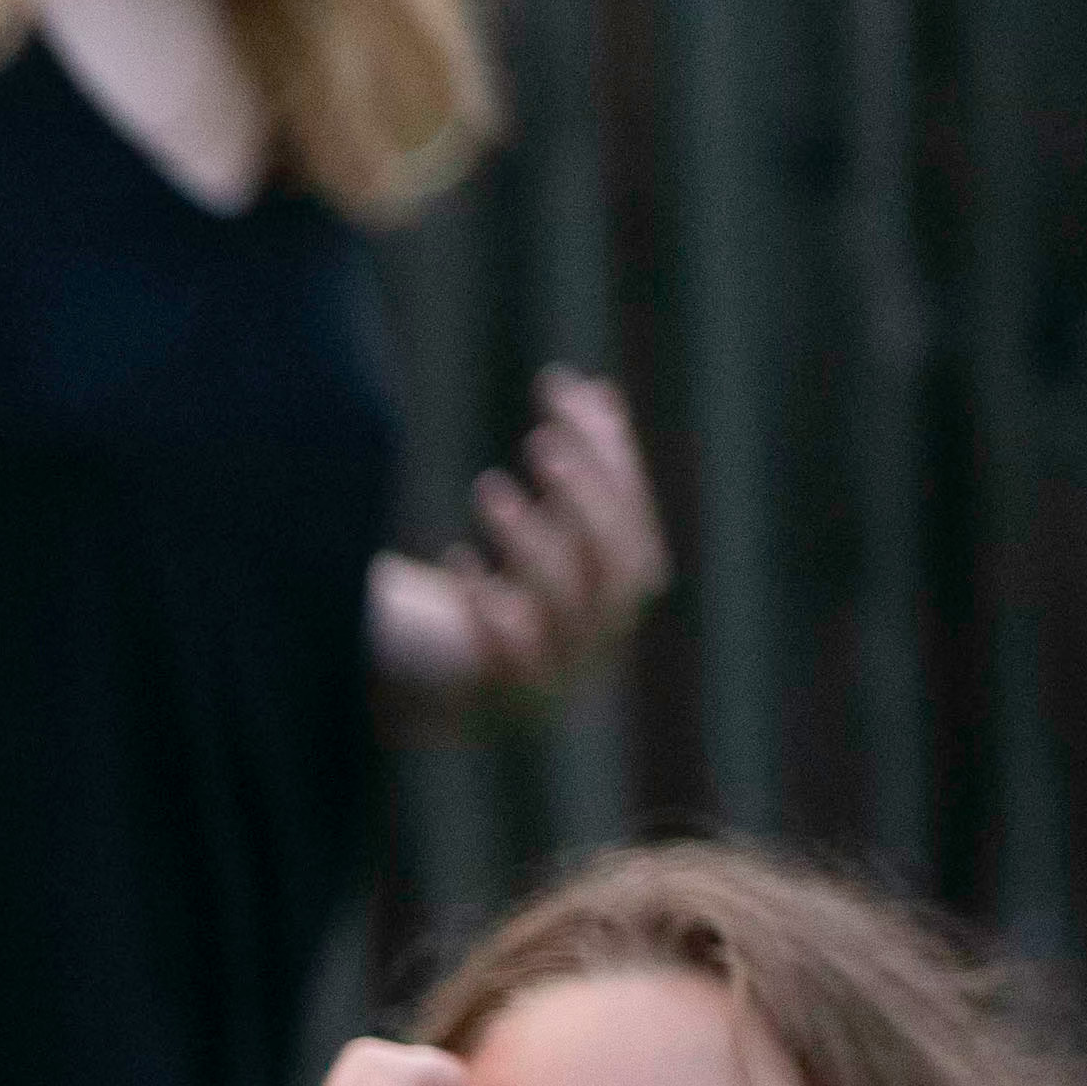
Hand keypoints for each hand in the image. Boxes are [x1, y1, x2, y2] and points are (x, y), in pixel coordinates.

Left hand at [375, 366, 665, 713]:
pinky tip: (457, 560)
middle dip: (585, 501)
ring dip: (530, 542)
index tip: (561, 397)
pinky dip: (484, 607)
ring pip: (563, 608)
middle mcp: (604, 636)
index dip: (608, 460)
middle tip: (543, 444)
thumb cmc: (507, 598)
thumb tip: (586, 387)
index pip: (632, 519)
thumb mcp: (539, 530)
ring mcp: (559, 673)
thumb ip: (569, 468)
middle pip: (614, 563)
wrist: (453, 698)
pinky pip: (506, 658)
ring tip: (487, 489)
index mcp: (623, 592)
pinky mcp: (504, 698)